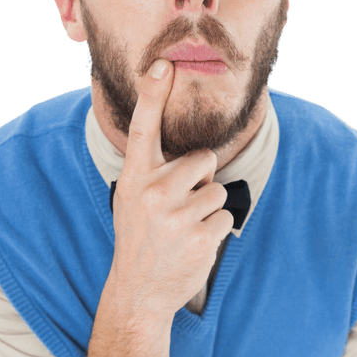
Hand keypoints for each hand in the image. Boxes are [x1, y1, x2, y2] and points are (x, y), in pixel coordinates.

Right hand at [109, 58, 233, 317]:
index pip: (144, 127)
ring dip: (207, 209)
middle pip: (204, 159)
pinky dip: (215, 230)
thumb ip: (153, 172)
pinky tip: (193, 244)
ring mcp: (176, 215)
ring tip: (183, 230)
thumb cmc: (140, 239)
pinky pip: (224, 216)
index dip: (154, 93)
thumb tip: (188, 147)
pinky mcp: (199, 236)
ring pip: (217, 190)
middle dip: (201, 179)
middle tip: (178, 208)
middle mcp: (154, 191)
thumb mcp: (131, 199)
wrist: (138, 291)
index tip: (164, 64)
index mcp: (134, 178)